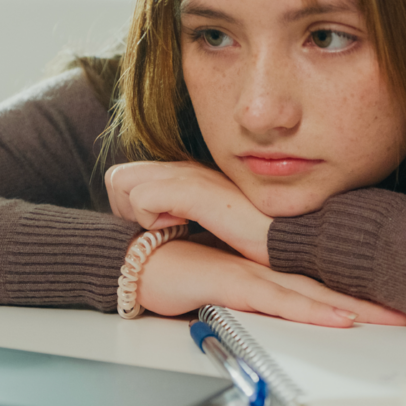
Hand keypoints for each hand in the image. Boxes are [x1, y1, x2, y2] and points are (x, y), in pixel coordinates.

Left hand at [106, 161, 270, 264]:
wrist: (288, 236)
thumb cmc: (254, 233)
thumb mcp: (212, 218)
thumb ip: (186, 212)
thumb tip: (160, 225)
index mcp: (186, 173)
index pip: (126, 177)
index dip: (129, 207)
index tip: (155, 229)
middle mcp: (184, 168)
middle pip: (117, 177)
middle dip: (124, 209)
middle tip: (155, 231)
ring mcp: (189, 177)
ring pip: (121, 183)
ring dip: (135, 214)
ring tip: (167, 230)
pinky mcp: (195, 192)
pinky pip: (143, 198)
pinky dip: (150, 219)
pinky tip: (179, 229)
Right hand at [137, 240, 405, 326]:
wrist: (134, 256)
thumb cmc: (174, 261)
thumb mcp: (225, 275)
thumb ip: (254, 282)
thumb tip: (282, 296)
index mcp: (268, 259)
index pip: (319, 272)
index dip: (355, 282)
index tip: (388, 293)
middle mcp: (266, 261)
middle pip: (326, 282)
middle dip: (369, 298)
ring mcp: (251, 269)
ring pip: (311, 292)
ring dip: (352, 306)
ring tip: (387, 318)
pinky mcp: (231, 281)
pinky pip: (277, 300)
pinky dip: (310, 310)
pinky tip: (337, 319)